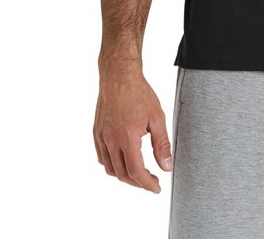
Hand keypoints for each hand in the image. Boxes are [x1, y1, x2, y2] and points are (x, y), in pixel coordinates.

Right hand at [93, 67, 172, 192]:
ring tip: (139, 173)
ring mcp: (101, 137)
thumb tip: (166, 167)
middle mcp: (110, 140)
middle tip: (151, 181)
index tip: (157, 188)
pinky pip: (102, 157)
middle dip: (138, 182)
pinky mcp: (96, 132)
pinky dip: (112, 165)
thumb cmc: (139, 93)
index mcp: (127, 138)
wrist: (119, 76)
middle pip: (122, 174)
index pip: (136, 172)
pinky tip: (123, 161)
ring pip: (110, 168)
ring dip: (124, 176)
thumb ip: (162, 145)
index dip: (147, 184)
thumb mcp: (157, 118)